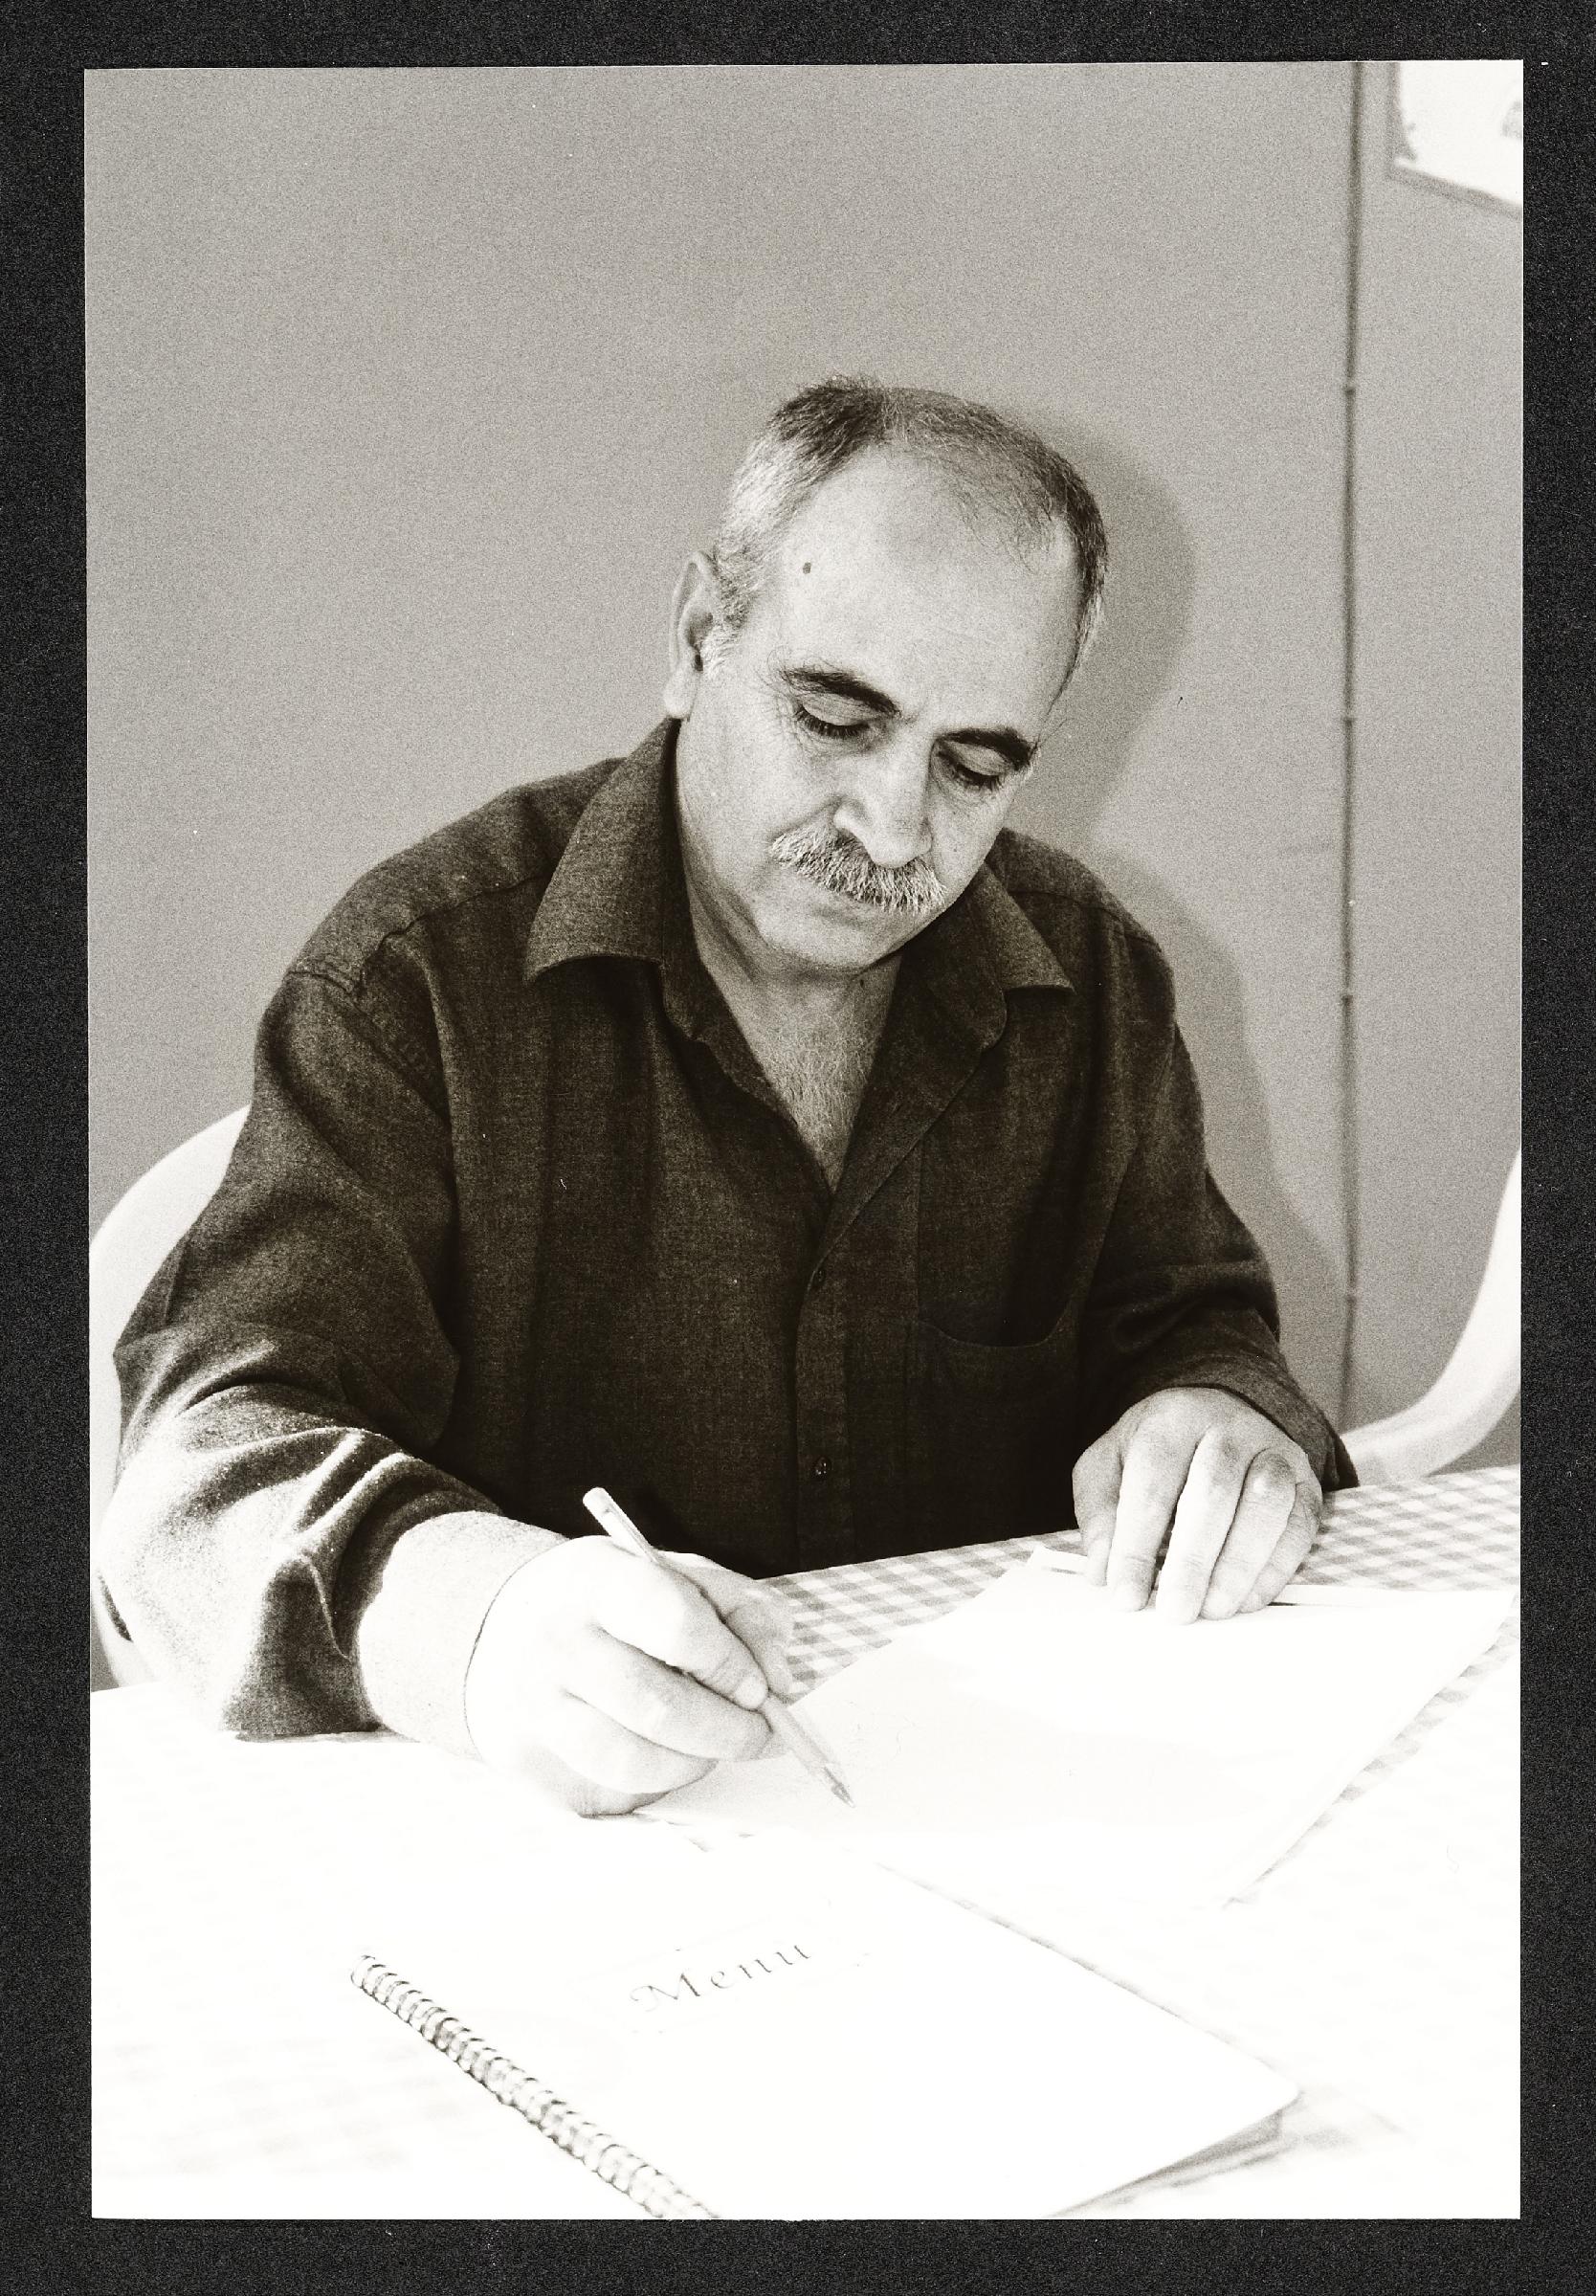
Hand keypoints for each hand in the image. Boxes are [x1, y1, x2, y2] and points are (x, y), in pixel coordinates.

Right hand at [463, 1536, 796, 1815]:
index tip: (757, 1686)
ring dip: (694, 1763)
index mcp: (596, 1581)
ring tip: (709, 1745)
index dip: (729, 1663)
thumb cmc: (611, 1601)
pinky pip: (610, 1792)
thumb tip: (781, 1679)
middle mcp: (555, 1644)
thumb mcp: (675, 1575)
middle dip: (728, 1731)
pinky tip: (658, 1752)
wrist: (507, 1629)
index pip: (674, 1623)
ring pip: (634, 1763)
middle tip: (759, 1734)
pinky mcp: (529, 1763)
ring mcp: (534, 1708)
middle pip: (658, 1707)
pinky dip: (653, 1784)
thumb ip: (741, 1611)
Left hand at [1072, 1387, 1320, 1623]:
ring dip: (1239, 1565)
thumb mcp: (1109, 1464)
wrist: (1220, 1416)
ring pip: (1266, 1505)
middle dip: (1193, 1560)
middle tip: (1176, 1611)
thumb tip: (1101, 1569)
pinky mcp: (1306, 1482)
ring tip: (1213, 1610)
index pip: (1152, 1481)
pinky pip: (1299, 1526)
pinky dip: (1275, 1569)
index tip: (1126, 1596)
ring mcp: (1274, 1452)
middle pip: (1214, 1491)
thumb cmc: (1155, 1453)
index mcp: (1171, 1418)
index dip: (1137, 1543)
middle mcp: (1228, 1427)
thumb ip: (1099, 1511)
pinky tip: (1246, 1600)